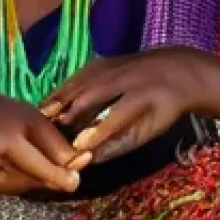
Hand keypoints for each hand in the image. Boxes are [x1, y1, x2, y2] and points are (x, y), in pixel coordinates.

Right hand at [0, 88, 90, 195]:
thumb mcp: (26, 113)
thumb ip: (51, 136)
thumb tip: (79, 160)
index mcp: (19, 124)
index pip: (55, 150)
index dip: (75, 158)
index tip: (86, 158)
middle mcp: (5, 146)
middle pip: (44, 172)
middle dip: (63, 176)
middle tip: (73, 177)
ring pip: (32, 184)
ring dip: (46, 182)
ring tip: (51, 173)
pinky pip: (16, 189)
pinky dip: (27, 185)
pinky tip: (30, 177)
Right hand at [42, 50, 196, 164]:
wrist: (178, 71)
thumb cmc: (163, 108)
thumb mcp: (149, 130)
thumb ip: (120, 143)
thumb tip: (90, 158)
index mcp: (145, 96)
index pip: (118, 115)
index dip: (98, 131)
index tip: (77, 147)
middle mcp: (128, 76)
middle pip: (94, 93)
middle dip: (72, 111)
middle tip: (48, 132)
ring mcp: (115, 65)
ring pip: (83, 81)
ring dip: (61, 98)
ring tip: (41, 117)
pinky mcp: (104, 61)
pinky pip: (79, 75)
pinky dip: (63, 88)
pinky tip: (50, 101)